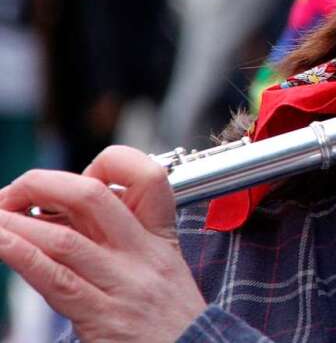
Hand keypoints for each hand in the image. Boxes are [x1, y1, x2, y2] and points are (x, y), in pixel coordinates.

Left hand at [0, 146, 206, 342]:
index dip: (106, 165)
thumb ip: (121, 241)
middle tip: (11, 193)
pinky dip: (21, 255)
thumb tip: (61, 218)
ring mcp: (123, 284)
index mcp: (160, 236)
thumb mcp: (160, 269)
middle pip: (92, 196)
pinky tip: (0, 242)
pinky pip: (56, 279)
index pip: (147, 176)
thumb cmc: (168, 319)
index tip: (69, 180)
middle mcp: (143, 253)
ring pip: (63, 239)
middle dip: (41, 186)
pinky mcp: (103, 317)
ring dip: (14, 224)